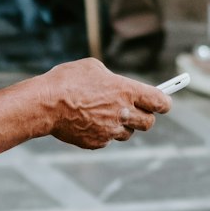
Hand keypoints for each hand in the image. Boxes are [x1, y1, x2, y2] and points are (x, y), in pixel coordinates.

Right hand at [42, 59, 170, 149]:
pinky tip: (87, 121)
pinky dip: (102, 133)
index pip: (160, 101)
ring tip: (104, 114)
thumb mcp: (93, 68)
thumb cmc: (67, 80)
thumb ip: (111, 78)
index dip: (164, 102)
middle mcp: (123, 112)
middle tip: (136, 111)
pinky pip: (107, 140)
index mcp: (126, 91)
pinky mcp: (97, 143)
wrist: (45, 104)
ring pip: (127, 133)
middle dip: (145, 117)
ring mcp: (110, 130)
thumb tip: (116, 85)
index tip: (164, 102)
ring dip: (122, 125)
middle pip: (148, 123)